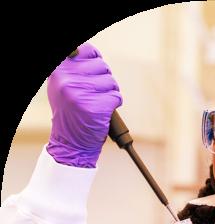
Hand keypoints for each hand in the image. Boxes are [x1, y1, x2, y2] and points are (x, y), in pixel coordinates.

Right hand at [46, 42, 122, 167]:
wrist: (71, 141)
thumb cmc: (71, 112)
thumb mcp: (62, 85)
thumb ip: (72, 68)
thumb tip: (84, 51)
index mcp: (58, 70)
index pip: (87, 50)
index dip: (96, 60)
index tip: (94, 71)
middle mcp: (67, 80)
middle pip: (102, 66)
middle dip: (104, 80)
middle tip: (96, 93)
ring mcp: (81, 94)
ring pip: (111, 82)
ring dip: (110, 92)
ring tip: (98, 103)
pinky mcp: (95, 107)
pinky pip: (116, 97)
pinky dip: (114, 104)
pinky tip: (104, 111)